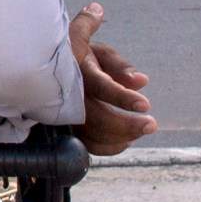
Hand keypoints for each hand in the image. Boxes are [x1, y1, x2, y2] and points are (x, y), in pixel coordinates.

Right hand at [68, 3, 153, 156]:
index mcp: (76, 70)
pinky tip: (126, 140)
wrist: (49, 69)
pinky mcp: (66, 130)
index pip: (100, 86)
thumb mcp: (100, 54)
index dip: (122, 97)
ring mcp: (63, 115)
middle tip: (151, 124)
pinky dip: (110, 147)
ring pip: (91, 135)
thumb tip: (142, 82)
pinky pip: (87, 146)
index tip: (145, 105)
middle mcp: (67, 95)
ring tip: (142, 128)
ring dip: (121, 137)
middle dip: (126, 125)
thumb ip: (120, 66)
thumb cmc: (82, 59)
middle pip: (94, 117)